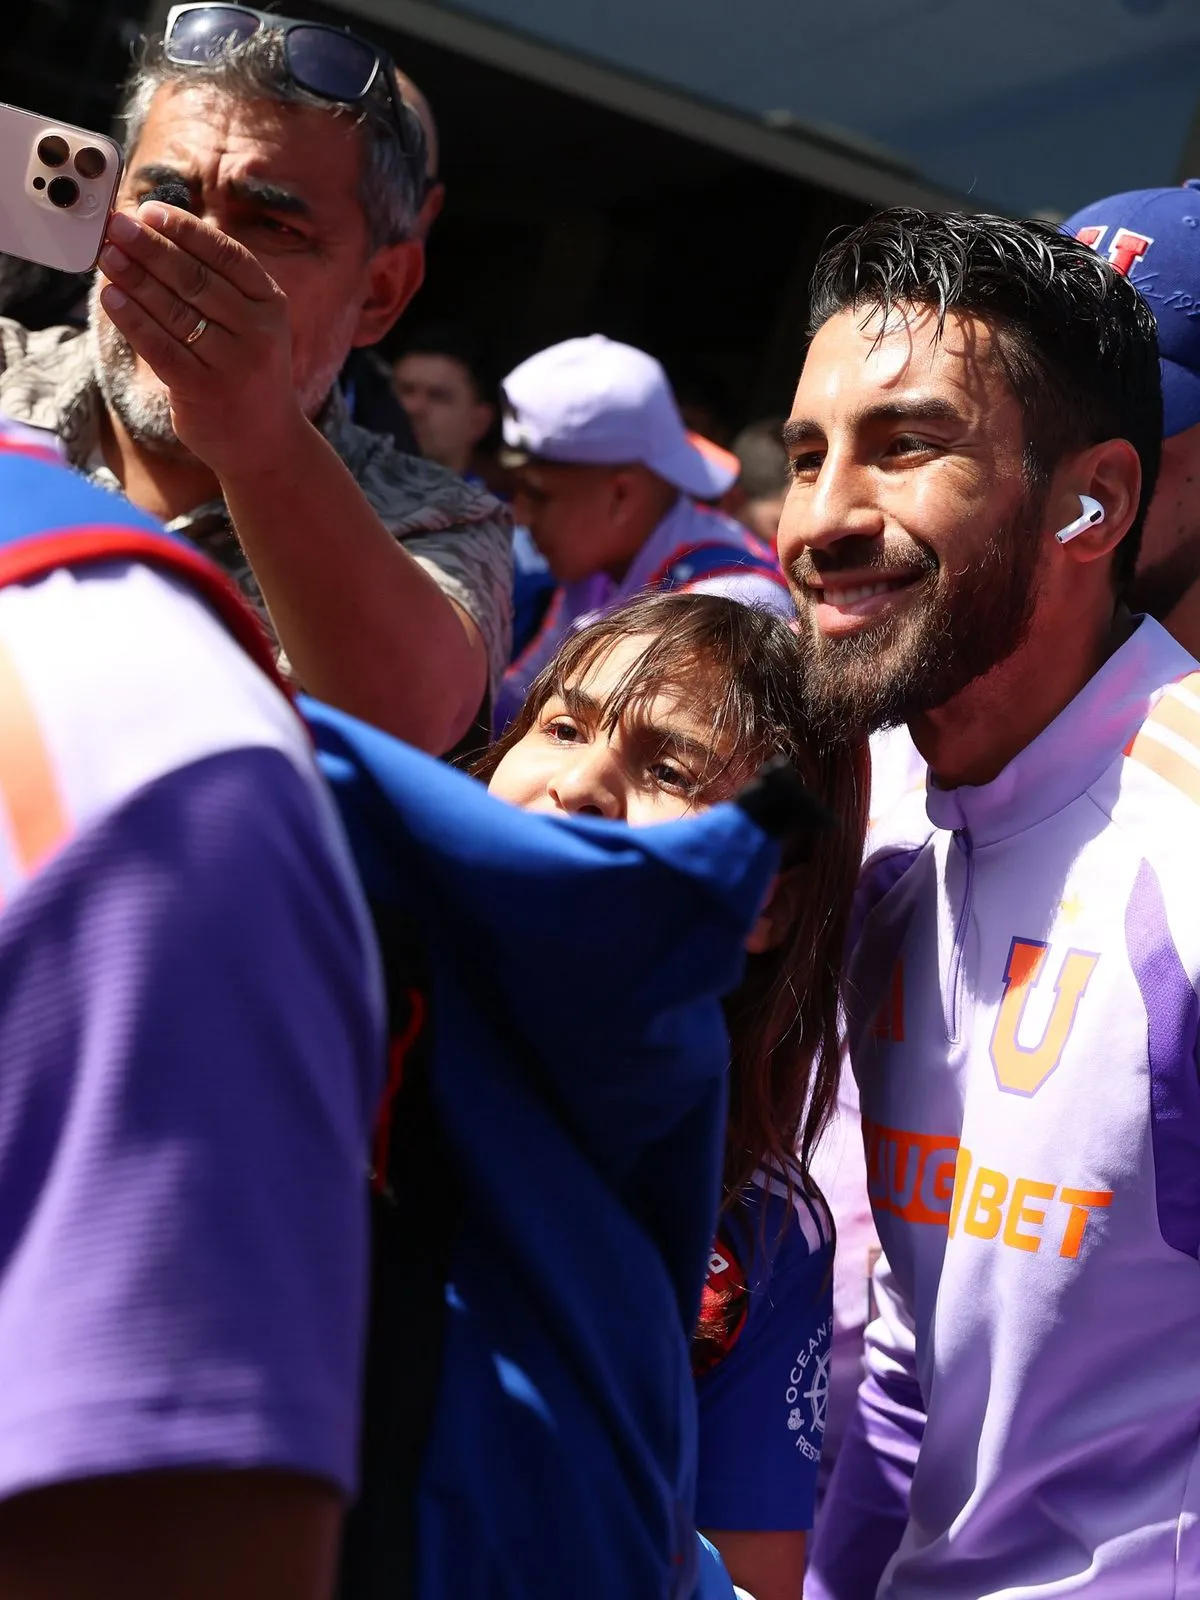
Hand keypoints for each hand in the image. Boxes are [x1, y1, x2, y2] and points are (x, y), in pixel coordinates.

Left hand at [98, 203, 306, 477]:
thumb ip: (218, 286)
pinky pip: (159, 346)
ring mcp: (232, 362)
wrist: (266, 443)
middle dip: (151, 248)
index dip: (186, 230)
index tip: (149, 210)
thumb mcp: (251, 325)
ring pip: (174, 310)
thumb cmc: (248, 374)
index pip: (226, 255)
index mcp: (272, 305)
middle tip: (117, 226)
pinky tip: (112, 298)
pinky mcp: (203, 390)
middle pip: (195, 279)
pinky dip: (132, 320)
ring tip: (107, 256)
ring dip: (135, 278)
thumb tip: (159, 235)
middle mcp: (257, 331)